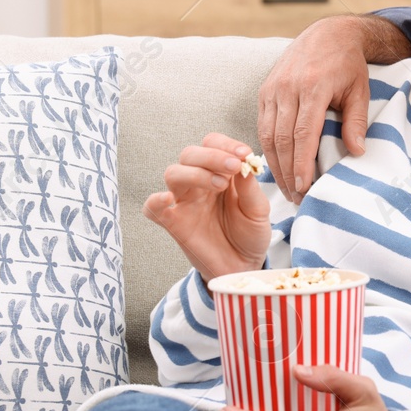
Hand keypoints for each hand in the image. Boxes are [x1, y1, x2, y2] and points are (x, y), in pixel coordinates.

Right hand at [143, 133, 270, 280]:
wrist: (242, 266)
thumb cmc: (249, 234)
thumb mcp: (258, 210)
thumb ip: (250, 188)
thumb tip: (245, 163)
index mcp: (220, 173)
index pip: (213, 144)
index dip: (226, 144)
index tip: (244, 154)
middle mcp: (199, 183)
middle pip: (190, 153)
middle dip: (212, 156)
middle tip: (233, 167)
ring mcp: (184, 201)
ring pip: (173, 173)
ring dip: (195, 172)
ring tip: (219, 185)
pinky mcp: (173, 222)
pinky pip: (152, 207)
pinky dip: (155, 200)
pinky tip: (169, 200)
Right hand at [257, 17, 372, 203]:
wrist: (328, 33)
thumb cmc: (348, 64)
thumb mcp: (360, 90)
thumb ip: (356, 121)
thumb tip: (357, 152)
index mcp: (313, 86)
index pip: (303, 134)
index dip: (301, 163)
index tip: (304, 187)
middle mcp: (288, 87)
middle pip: (283, 139)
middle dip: (288, 172)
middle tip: (297, 198)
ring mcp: (273, 88)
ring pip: (268, 135)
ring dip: (276, 165)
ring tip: (288, 189)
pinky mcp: (265, 90)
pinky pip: (262, 125)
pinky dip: (268, 149)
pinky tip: (277, 167)